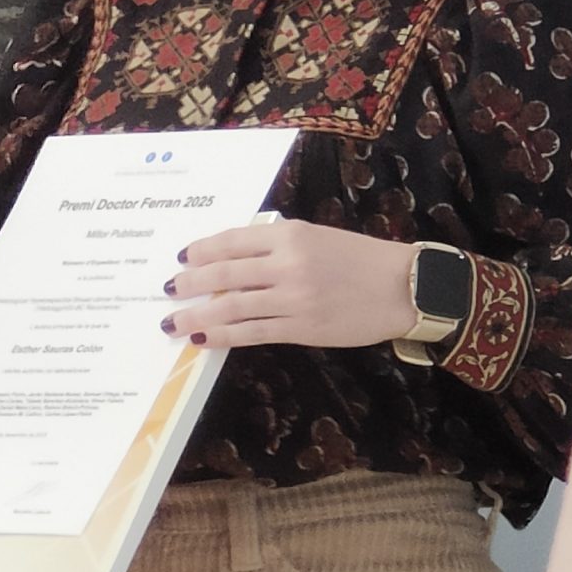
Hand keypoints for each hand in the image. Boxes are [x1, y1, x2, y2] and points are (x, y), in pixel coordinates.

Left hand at [162, 219, 418, 349]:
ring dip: (196, 315)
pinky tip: (204, 338)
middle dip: (189, 283)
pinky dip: (223, 336)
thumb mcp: (316, 236)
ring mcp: (293, 298)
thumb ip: (276, 243)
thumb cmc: (359, 259)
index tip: (181, 257)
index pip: (232, 240)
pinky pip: (252, 333)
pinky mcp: (301, 328)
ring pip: (231, 307)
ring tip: (173, 322)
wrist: (403, 288)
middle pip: (223, 274)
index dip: (201, 250)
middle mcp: (287, 263)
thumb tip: (230, 259)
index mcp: (290, 233)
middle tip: (167, 289)